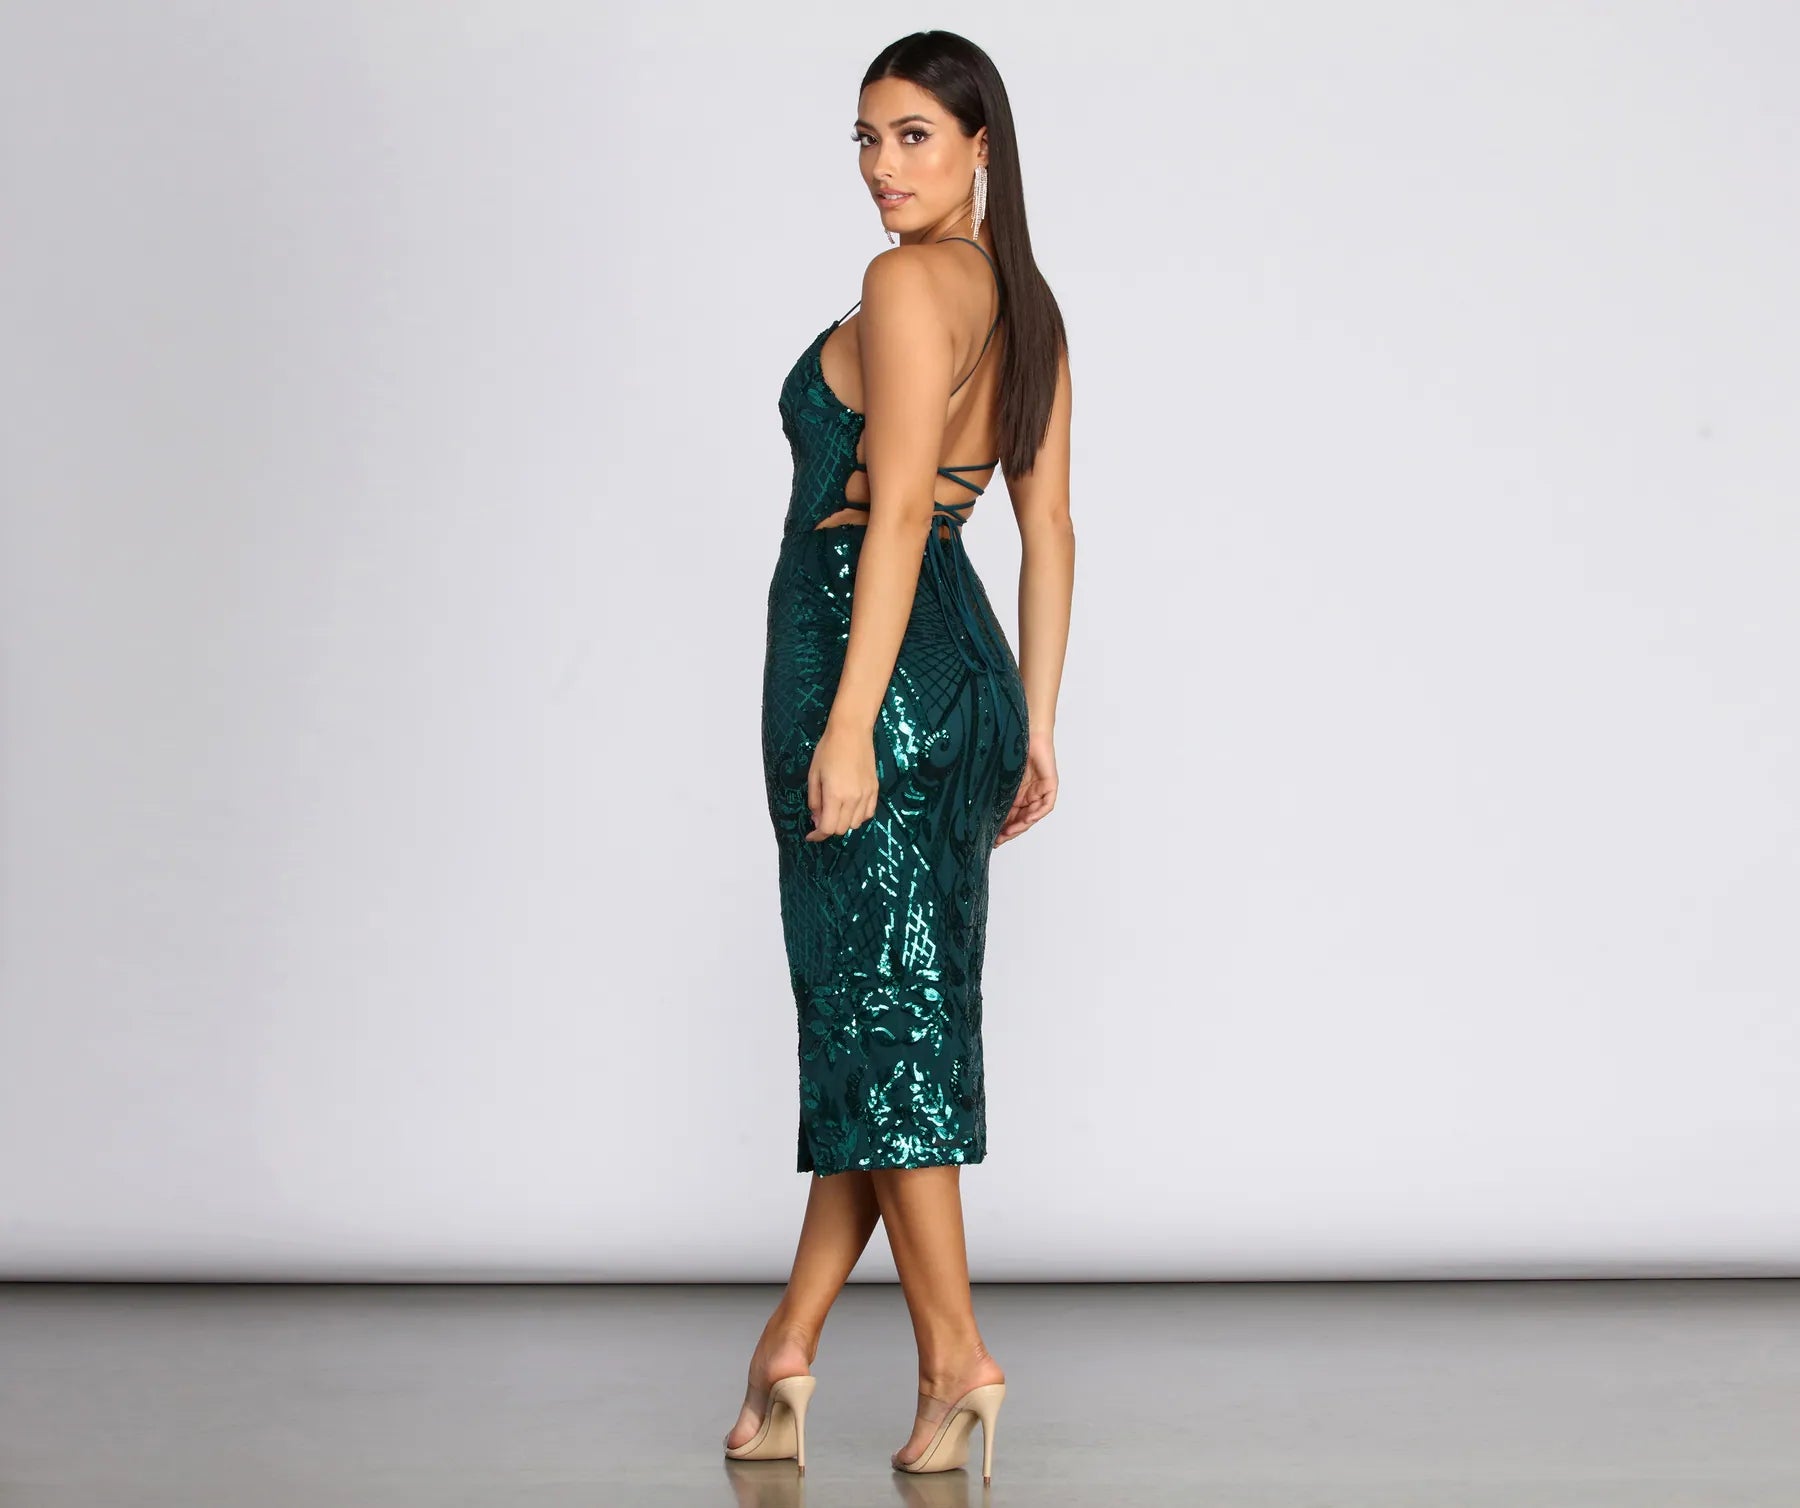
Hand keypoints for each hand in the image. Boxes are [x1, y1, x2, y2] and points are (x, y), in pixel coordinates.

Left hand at [806, 717, 878, 840]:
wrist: (852, 732)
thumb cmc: (828, 750)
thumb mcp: (813, 775)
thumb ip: (814, 801)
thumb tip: (816, 819)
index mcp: (835, 795)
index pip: (827, 828)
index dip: (817, 835)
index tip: (811, 836)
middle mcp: (853, 799)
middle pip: (842, 829)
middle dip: (829, 828)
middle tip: (820, 817)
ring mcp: (866, 795)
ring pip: (856, 824)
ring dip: (844, 822)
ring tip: (836, 810)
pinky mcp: (875, 789)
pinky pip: (868, 813)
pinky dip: (858, 816)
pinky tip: (850, 807)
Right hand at [995, 731, 1056, 845]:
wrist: (1024, 727)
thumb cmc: (1008, 745)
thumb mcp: (996, 774)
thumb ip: (990, 790)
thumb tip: (971, 807)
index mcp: (1014, 792)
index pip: (1009, 816)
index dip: (1001, 828)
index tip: (990, 838)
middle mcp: (1027, 794)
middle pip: (1020, 819)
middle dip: (1009, 831)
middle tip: (998, 840)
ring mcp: (1039, 790)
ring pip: (1032, 815)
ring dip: (1021, 825)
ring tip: (1008, 832)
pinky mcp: (1050, 784)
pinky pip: (1046, 805)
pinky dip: (1036, 813)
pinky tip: (1026, 818)